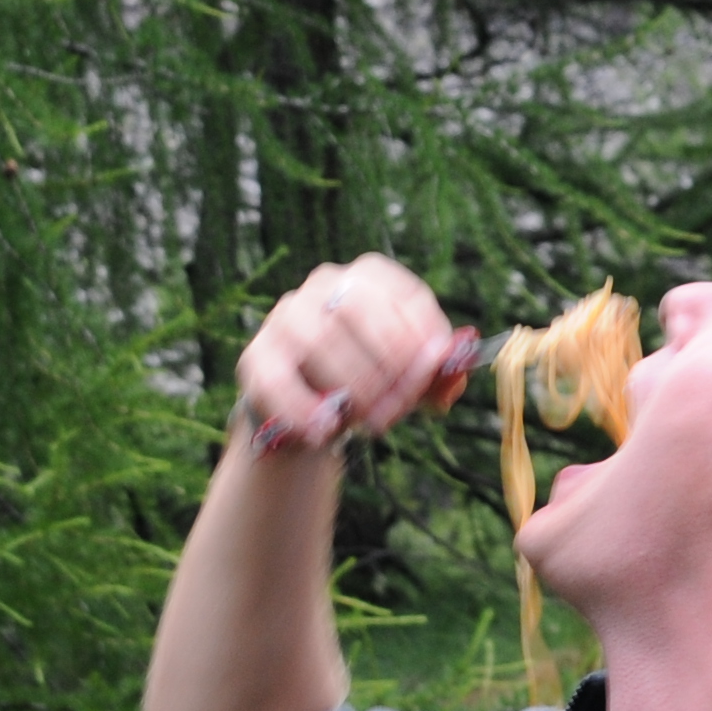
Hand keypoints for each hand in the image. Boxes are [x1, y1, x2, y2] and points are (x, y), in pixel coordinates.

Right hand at [236, 256, 473, 452]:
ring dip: (353, 388)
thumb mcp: (409, 380)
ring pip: (319, 341)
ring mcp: (284, 317)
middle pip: (357, 309)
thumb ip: (436, 379)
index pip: (403, 293)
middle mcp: (323, 286)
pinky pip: (278, 379)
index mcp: (368, 279)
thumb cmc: (369, 384)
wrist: (309, 413)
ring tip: (371, 422)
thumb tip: (456, 375)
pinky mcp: (256, 356)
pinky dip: (305, 409)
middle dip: (388, 363)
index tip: (433, 369)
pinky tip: (325, 431)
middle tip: (401, 407)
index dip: (423, 332)